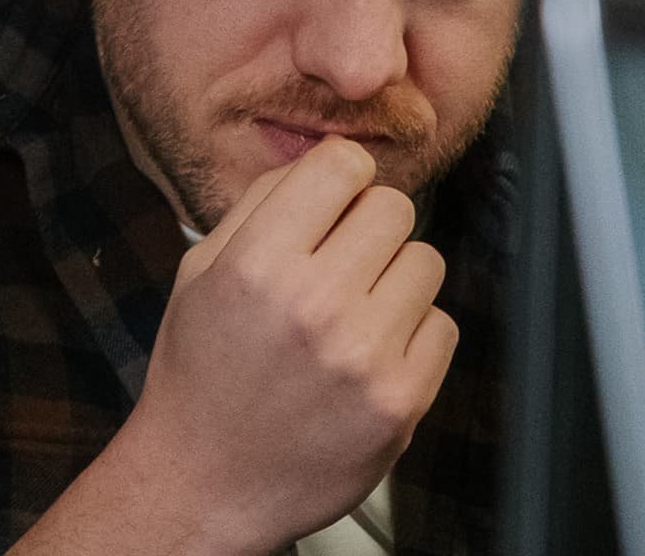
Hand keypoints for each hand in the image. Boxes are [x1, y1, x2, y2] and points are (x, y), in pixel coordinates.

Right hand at [105, 138, 457, 554]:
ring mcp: (364, 355)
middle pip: (393, 207)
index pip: (341, 165)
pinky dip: (412, 334)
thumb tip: (326, 164)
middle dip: (368, 223)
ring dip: (394, 277)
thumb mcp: (201, 273)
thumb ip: (259, 208)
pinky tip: (369, 353)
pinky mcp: (401, 401)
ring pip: (426, 261)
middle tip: (341, 257)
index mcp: (256, 264)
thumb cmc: (201, 373)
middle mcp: (314, 304)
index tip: (334, 195)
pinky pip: (443, 327)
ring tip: (353, 309)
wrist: (207, 479)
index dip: (341, 174)